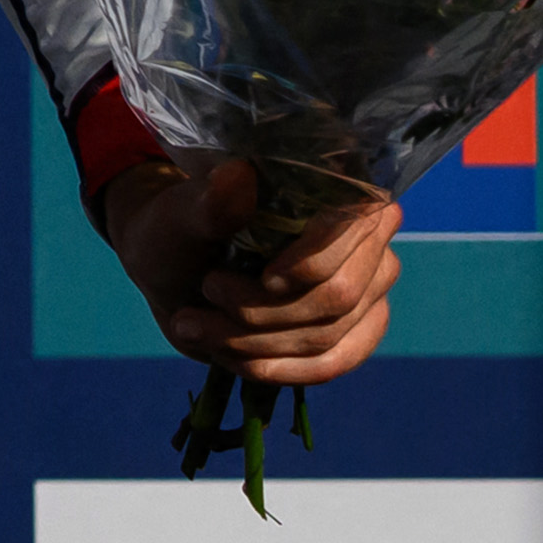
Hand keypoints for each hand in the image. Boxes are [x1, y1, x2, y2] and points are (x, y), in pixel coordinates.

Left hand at [99, 154, 396, 387]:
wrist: (176, 269)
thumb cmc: (182, 231)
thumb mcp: (181, 215)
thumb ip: (210, 203)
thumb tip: (237, 175)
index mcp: (334, 193)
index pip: (350, 232)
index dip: (310, 264)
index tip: (261, 278)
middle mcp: (366, 241)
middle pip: (338, 295)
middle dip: (263, 309)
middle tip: (205, 293)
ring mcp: (366, 291)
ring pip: (326, 336)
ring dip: (253, 342)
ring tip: (192, 325)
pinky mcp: (354, 334)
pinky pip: (330, 365)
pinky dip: (275, 368)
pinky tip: (230, 358)